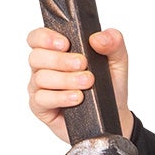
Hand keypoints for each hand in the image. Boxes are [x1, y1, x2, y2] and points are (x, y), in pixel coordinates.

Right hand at [25, 25, 132, 143]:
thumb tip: (98, 38)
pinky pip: (42, 99)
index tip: (65, 44)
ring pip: (41, 78)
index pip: (37, 37)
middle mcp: (44, 67)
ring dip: (65, 79)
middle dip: (60, 60)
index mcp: (56, 51)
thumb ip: (113, 42)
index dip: (45, 38)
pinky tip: (77, 97)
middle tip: (82, 64)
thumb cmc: (109, 86)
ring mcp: (40, 88)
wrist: (113, 116)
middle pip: (37, 57)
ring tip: (87, 82)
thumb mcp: (117, 60)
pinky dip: (61, 97)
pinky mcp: (41, 108)